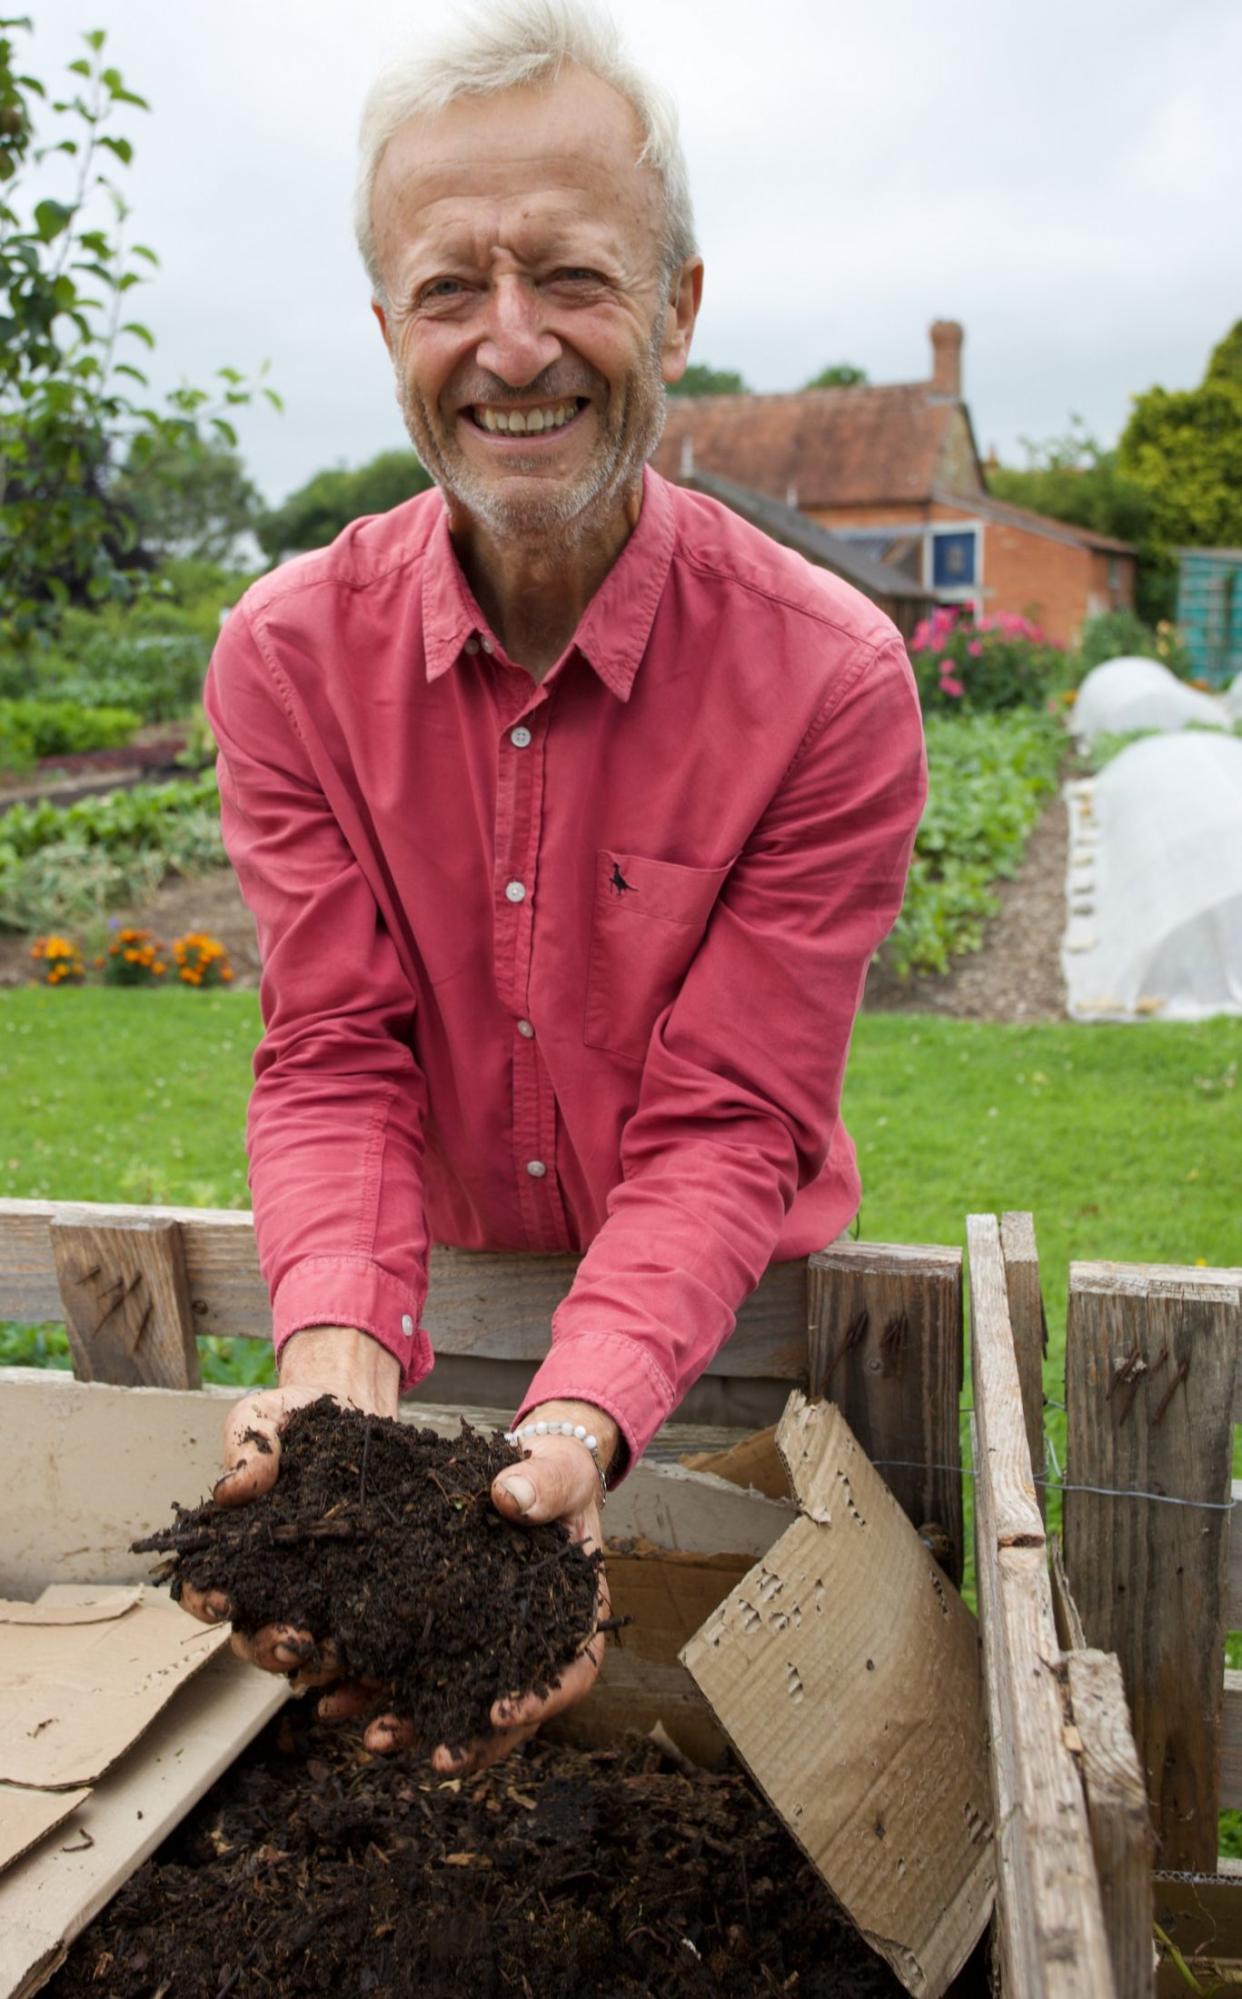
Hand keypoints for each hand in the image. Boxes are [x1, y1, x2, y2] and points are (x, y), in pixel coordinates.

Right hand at [178, 1326, 400, 1692]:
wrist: (353, 1409)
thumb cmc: (294, 1418)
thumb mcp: (264, 1419)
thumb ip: (248, 1447)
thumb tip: (232, 1489)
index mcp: (233, 1547)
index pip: (203, 1588)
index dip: (204, 1601)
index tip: (223, 1600)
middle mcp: (270, 1580)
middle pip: (253, 1635)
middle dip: (267, 1648)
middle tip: (293, 1641)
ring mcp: (317, 1589)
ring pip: (304, 1648)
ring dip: (313, 1661)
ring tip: (334, 1652)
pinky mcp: (363, 1588)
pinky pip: (358, 1634)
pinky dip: (361, 1657)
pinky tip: (374, 1656)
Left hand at [345, 1398, 616, 1773]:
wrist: (520, 1470)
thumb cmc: (554, 1475)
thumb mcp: (560, 1472)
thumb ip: (542, 1484)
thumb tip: (509, 1495)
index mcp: (574, 1616)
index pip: (572, 1673)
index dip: (539, 1700)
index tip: (500, 1712)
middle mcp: (527, 1643)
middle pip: (509, 1709)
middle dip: (470, 1739)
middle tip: (437, 1759)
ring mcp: (480, 1642)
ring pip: (452, 1698)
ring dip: (414, 1725)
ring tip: (374, 1739)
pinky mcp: (439, 1630)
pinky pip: (409, 1666)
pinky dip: (376, 1685)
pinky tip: (337, 1695)